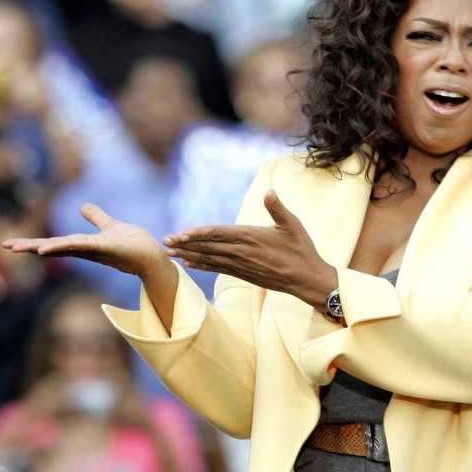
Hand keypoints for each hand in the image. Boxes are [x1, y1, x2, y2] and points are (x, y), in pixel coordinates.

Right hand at [3, 203, 165, 276]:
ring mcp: (92, 249)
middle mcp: (84, 249)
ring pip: (61, 247)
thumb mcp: (110, 225)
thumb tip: (82, 206)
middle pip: (52, 247)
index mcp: (82, 245)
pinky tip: (46, 249)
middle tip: (6, 246)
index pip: (54, 243)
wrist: (152, 256)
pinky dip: (61, 246)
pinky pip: (79, 245)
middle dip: (29, 246)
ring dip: (39, 247)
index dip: (34, 243)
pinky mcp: (103, 247)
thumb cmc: (133, 244)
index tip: (12, 244)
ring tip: (18, 248)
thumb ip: (97, 217)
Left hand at [163, 190, 336, 306]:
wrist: (307, 279)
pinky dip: (201, 265)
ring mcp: (241, 265)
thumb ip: (278, 208)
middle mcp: (242, 251)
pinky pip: (217, 268)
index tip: (181, 233)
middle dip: (185, 244)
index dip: (197, 233)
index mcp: (251, 236)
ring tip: (170, 253)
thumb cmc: (301, 249)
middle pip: (208, 246)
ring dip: (188, 254)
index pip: (218, 233)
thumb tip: (270, 192)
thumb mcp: (292, 225)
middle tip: (165, 242)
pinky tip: (188, 263)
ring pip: (209, 258)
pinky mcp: (243, 274)